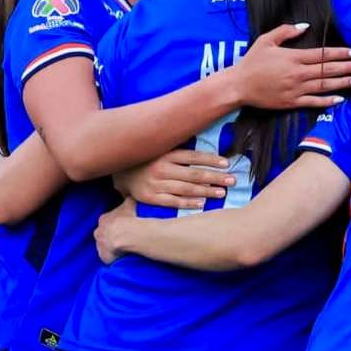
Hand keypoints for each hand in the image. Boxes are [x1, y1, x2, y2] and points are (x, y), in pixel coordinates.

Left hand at [94, 197, 137, 263]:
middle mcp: (98, 232)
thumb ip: (127, 200)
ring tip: (125, 248)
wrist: (127, 235)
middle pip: (104, 234)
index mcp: (103, 219)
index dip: (116, 225)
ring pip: (105, 246)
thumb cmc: (129, 218)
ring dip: (113, 247)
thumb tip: (130, 198)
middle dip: (112, 236)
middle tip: (124, 237)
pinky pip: (109, 257)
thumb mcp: (130, 203)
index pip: (107, 222)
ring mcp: (100, 246)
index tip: (124, 227)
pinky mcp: (104, 257)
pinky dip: (115, 257)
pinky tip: (123, 256)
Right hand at [113, 149, 234, 208]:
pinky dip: (188, 203)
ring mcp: (156, 184)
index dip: (211, 160)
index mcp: (166, 153)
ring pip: (186, 189)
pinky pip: (172, 201)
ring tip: (222, 193)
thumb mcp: (159, 148)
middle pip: (194, 174)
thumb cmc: (146, 159)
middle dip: (215, 177)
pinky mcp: (150, 198)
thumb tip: (203, 146)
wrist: (118, 172)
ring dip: (206, 191)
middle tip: (232, 180)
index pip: (193, 157)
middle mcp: (162, 168)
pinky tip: (202, 203)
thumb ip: (177, 148)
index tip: (227, 164)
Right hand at [231, 23, 350, 108]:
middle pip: (328, 70)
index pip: (322, 54)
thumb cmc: (252, 62)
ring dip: (343, 83)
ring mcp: (296, 89)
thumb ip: (286, 31)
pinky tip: (340, 99)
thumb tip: (305, 26)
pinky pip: (314, 102)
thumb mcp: (266, 40)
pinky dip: (328, 101)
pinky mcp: (292, 102)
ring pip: (324, 86)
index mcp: (293, 57)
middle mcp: (298, 73)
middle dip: (347, 67)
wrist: (239, 85)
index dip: (340, 53)